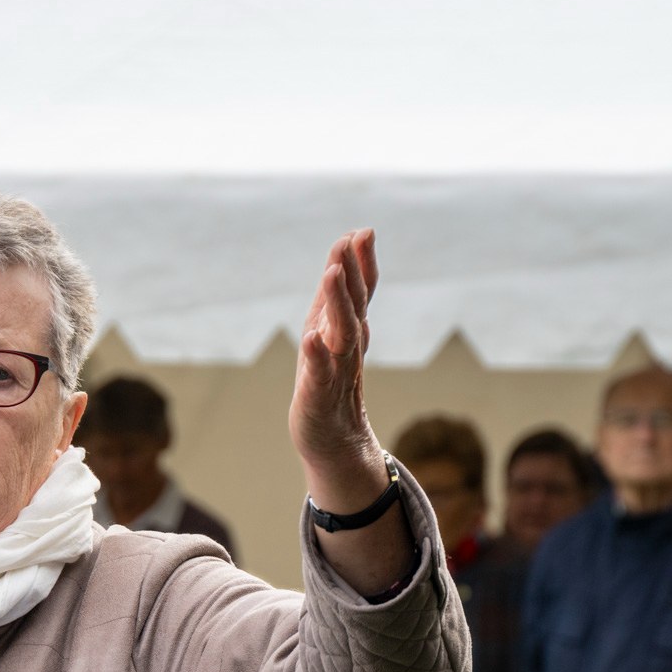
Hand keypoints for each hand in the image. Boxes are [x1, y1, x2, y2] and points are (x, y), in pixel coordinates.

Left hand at [291, 230, 380, 484]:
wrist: (334, 441)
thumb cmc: (326, 381)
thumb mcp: (330, 334)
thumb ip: (337, 299)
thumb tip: (343, 256)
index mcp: (348, 329)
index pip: (360, 291)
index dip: (361, 262)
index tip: (362, 231)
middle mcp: (347, 346)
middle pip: (355, 304)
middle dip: (354, 271)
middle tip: (354, 238)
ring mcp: (335, 371)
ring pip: (341, 333)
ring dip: (337, 303)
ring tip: (331, 274)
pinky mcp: (319, 396)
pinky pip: (319, 374)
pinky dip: (316, 356)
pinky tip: (310, 340)